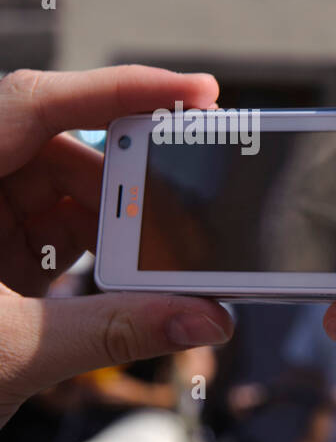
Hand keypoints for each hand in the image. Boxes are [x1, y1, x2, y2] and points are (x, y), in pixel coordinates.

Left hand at [0, 67, 234, 427]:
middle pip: (57, 148)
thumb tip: (208, 319)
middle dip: (127, 180)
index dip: (119, 88)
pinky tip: (132, 274)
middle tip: (189, 199)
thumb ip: (117, 330)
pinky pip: (54, 227)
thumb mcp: (13, 353)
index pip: (33, 104)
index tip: (196, 91)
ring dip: (116, 221)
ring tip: (163, 258)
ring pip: (62, 189)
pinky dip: (99, 248)